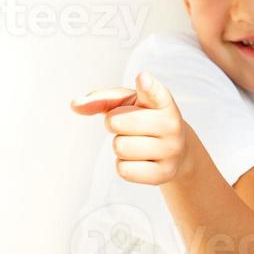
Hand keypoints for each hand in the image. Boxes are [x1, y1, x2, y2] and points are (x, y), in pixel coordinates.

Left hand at [70, 71, 197, 185]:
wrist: (178, 152)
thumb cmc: (145, 120)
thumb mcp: (128, 103)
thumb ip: (102, 99)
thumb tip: (75, 105)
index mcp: (163, 102)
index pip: (155, 93)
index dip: (147, 86)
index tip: (142, 79)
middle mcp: (171, 125)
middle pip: (116, 123)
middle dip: (113, 123)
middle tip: (128, 126)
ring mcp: (170, 151)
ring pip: (120, 147)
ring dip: (120, 146)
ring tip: (136, 143)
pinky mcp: (164, 174)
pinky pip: (124, 170)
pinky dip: (123, 165)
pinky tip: (139, 160)